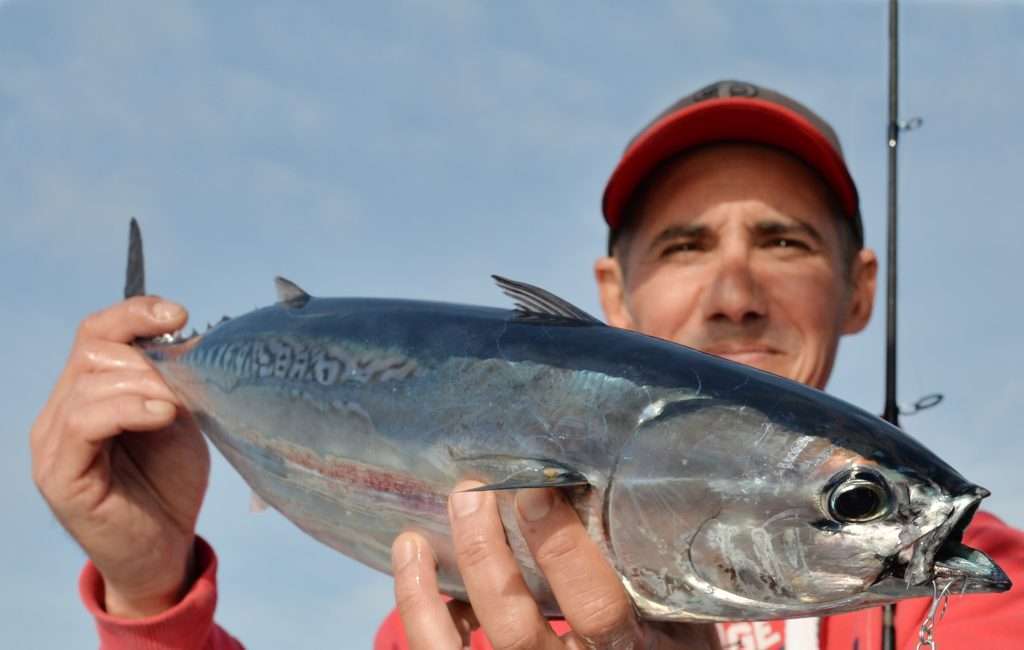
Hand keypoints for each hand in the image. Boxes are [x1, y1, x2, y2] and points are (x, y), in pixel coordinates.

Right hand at [30, 297, 209, 617]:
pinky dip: (128, 409)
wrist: (165, 549)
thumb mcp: (178, 418)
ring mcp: (53, 442)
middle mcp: (60, 410)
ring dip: (144, 384)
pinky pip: (83, 420)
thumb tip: (183, 337)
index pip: (96, 332)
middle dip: (147, 358)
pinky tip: (161, 415)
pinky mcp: (58, 474)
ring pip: (88, 382)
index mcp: (87, 391)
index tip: (179, 315)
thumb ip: (171, 380)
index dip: (135, 314)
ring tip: (175, 409)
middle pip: (93, 350)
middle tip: (183, 388)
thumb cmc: (170, 484)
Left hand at [391, 480, 720, 648]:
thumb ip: (653, 573)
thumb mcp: (682, 618)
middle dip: (485, 553)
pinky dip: (419, 613)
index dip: (561, 549)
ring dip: (428, 592)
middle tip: (470, 491)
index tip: (534, 488)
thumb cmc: (667, 644)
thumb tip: (616, 487)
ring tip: (415, 537)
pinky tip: (414, 564)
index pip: (595, 608)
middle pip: (514, 624)